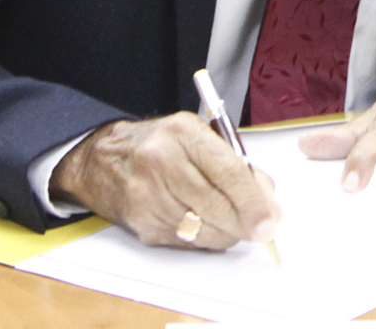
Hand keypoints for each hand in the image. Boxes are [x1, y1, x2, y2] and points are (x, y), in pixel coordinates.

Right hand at [49, 113, 279, 250]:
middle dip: (245, 223)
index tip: (271, 218)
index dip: (253, 200)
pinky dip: (205, 238)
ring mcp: (148, 197)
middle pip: (216, 205)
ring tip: (236, 224)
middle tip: (262, 229)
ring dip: (227, 233)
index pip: (227, 172)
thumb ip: (235, 163)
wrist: (104, 160)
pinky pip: (186, 241)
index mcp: (183, 134)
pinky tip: (209, 226)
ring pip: (203, 229)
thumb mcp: (199, 136)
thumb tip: (266, 198)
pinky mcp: (142, 224)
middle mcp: (162, 164)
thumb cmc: (161, 145)